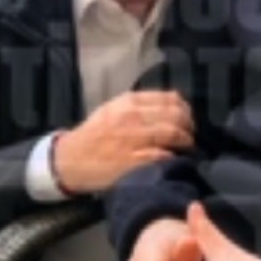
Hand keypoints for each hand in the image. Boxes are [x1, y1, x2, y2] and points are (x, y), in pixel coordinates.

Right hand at [54, 90, 192, 193]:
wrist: (70, 160)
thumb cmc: (94, 135)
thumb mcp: (113, 109)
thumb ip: (141, 105)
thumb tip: (173, 102)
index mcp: (129, 102)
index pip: (170, 99)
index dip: (185, 109)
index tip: (187, 118)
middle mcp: (133, 117)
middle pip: (176, 115)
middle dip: (189, 126)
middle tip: (190, 134)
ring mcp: (134, 139)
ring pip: (173, 134)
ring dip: (186, 142)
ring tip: (187, 148)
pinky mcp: (134, 161)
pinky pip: (164, 155)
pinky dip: (174, 157)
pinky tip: (175, 160)